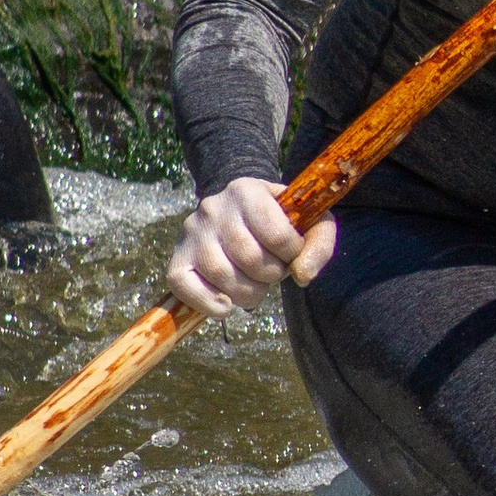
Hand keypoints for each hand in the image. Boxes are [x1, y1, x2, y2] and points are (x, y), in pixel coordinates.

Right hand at [167, 177, 335, 318]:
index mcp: (247, 190)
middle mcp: (214, 207)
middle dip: (271, 275)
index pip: (278, 235)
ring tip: (254, 284)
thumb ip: (318, 244)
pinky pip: (186, 287)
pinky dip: (210, 304)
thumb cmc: (278, 221)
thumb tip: (303, 276)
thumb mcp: (307, 221)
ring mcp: (192, 233)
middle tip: (272, 271)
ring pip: (221, 275)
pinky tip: (227, 305)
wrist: (237, 213)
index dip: (293, 254)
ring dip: (248, 293)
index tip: (291, 253)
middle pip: (250, 258)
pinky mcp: (177, 259)